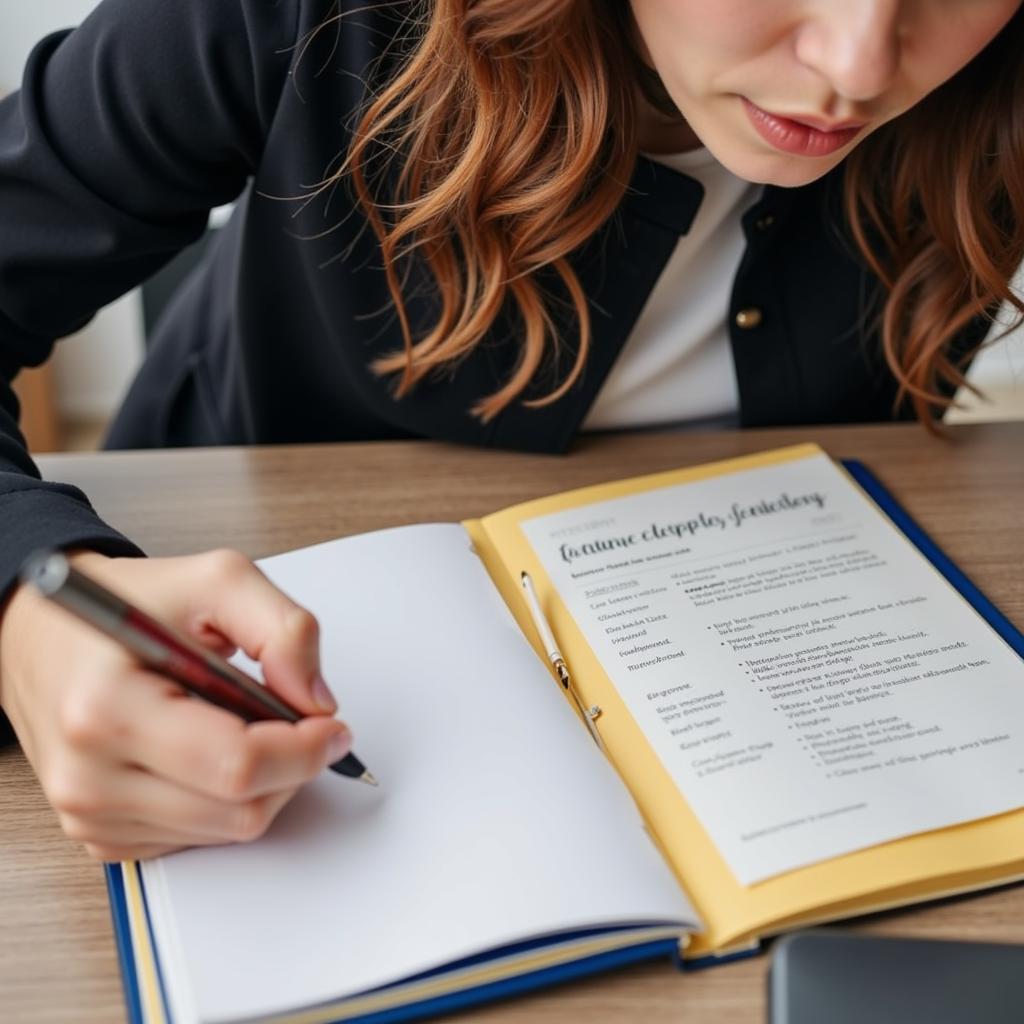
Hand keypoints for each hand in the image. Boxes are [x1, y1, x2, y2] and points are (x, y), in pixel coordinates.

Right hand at [0, 549, 350, 861]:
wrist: (43, 633)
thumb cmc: (128, 604)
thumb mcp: (217, 581)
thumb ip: (283, 628)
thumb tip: (317, 698)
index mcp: (108, 709)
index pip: (235, 765)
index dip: (303, 750)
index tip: (332, 724)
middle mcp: (89, 775)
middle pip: (240, 810)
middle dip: (293, 767)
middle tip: (301, 719)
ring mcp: (90, 813)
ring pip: (228, 830)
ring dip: (265, 784)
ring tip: (248, 721)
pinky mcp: (100, 834)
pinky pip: (199, 837)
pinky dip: (228, 799)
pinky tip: (214, 747)